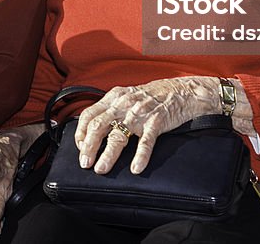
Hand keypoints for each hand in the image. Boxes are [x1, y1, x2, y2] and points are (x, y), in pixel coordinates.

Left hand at [75, 77, 226, 174]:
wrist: (180, 91)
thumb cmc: (150, 97)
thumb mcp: (126, 97)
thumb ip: (109, 109)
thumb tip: (91, 129)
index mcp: (113, 98)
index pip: (90, 114)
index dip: (81, 132)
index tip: (79, 146)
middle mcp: (123, 104)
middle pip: (99, 125)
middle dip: (89, 146)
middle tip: (84, 162)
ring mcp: (139, 113)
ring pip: (119, 135)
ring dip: (108, 154)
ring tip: (101, 168)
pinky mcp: (156, 122)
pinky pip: (146, 141)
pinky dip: (140, 156)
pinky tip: (136, 168)